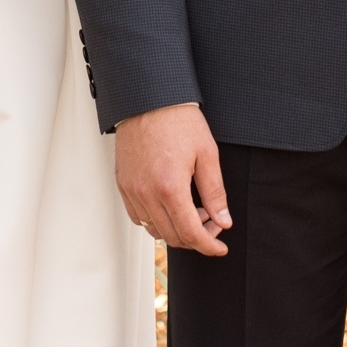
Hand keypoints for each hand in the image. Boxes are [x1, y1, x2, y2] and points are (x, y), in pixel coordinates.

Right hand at [115, 102, 230, 254]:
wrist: (148, 98)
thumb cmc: (178, 121)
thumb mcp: (207, 154)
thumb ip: (215, 193)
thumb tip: (223, 221)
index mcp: (170, 188)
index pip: (191, 233)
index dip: (209, 246)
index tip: (220, 247)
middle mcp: (147, 194)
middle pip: (172, 236)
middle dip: (196, 237)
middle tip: (211, 222)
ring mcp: (132, 190)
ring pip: (154, 229)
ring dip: (175, 229)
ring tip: (192, 210)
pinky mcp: (123, 184)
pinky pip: (138, 217)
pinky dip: (156, 220)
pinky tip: (170, 205)